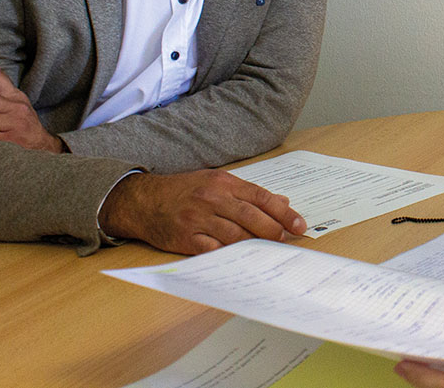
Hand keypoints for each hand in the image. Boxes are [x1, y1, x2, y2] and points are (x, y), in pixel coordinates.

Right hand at [98, 169, 306, 253]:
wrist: (144, 200)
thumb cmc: (184, 191)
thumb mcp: (216, 182)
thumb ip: (248, 193)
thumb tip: (282, 203)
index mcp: (224, 183)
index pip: (261, 197)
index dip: (283, 212)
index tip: (299, 225)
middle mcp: (212, 199)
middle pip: (251, 217)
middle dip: (274, 230)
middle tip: (288, 240)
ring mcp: (198, 219)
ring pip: (235, 234)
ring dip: (255, 245)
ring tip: (270, 252)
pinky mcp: (186, 238)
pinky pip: (212, 250)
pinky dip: (229, 256)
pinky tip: (243, 260)